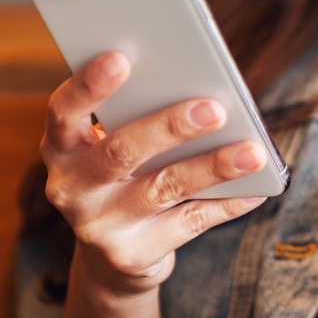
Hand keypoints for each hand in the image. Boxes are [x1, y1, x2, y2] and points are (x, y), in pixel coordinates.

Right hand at [41, 52, 267, 296]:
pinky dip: (226, 204)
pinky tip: (255, 188)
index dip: (88, 85)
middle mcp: (71, 188)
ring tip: (253, 152)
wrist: (111, 260)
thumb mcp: (112, 149)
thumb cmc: (122, 180)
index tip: (121, 57)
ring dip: (213, 167)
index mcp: (61, 147)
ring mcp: (99, 226)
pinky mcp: (131, 256)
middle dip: (169, 127)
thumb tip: (201, 91)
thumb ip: (136, 119)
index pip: (63, 111)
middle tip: (214, 108)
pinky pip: (188, 224)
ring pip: (163, 188)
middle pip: (121, 151)